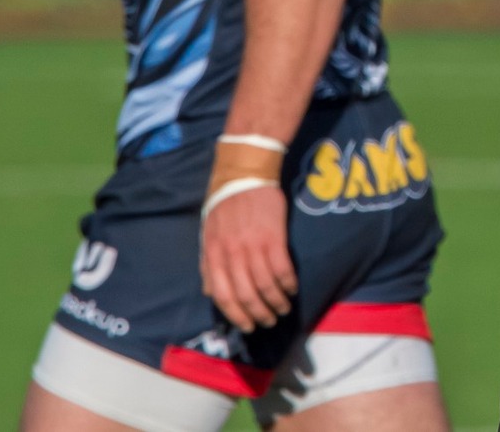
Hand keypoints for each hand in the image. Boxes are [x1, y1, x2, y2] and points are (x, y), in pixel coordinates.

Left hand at [200, 185, 296, 331]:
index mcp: (214, 254)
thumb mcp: (208, 233)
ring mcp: (254, 246)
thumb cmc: (224, 203)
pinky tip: (292, 289)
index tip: (247, 325)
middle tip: (268, 321)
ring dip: (276, 302)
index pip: (223, 296)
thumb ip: (207, 264)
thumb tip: (209, 292)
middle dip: (259, 314)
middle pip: (246, 294)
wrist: (245, 174)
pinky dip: (288, 283)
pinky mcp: (274, 237)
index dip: (236, 315)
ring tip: (283, 309)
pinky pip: (282, 269)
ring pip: (265, 285)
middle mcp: (233, 254)